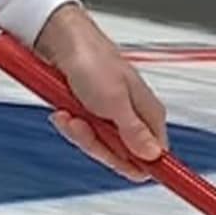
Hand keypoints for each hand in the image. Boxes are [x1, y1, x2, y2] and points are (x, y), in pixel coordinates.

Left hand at [34, 2, 168, 180]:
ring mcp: (110, 116)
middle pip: (121, 156)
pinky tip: (63, 111)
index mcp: (148, 115)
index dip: (142, 167)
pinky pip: (80, 133)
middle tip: (84, 126)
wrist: (60, 40)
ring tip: (69, 114)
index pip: (155, 157)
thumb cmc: (92, 61)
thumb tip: (153, 156)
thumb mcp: (115, 102)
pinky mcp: (90, 113)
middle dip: (96, 145)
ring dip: (79, 133)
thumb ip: (134, 132)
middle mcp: (132, 117)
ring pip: (97, 145)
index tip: (131, 175)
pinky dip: (69, 124)